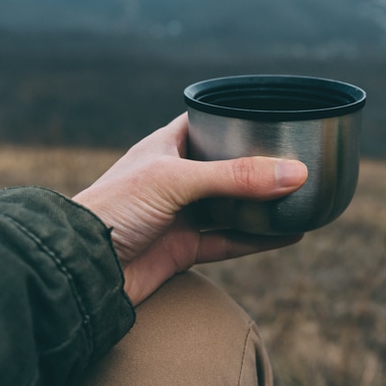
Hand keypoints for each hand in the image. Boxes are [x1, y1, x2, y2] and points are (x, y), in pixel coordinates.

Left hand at [74, 114, 307, 304]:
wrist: (81, 269)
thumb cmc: (114, 209)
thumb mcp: (177, 181)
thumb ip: (236, 177)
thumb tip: (296, 174)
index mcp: (165, 147)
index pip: (205, 123)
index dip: (235, 118)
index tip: (273, 116)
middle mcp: (174, 179)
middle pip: (226, 168)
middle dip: (259, 167)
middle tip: (298, 161)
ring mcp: (180, 215)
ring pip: (232, 207)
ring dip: (264, 206)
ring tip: (304, 198)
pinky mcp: (183, 250)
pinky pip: (230, 242)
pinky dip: (259, 239)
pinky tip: (290, 235)